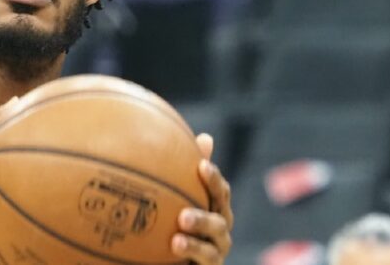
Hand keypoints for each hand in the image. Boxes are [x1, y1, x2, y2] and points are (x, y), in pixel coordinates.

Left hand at [171, 133, 233, 264]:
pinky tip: (175, 243)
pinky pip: (207, 258)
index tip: (201, 165)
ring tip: (180, 225)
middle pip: (221, 211)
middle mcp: (219, 228)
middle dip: (209, 202)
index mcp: (214, 208)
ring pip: (216, 237)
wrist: (167, 260)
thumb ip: (179, 174)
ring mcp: (217, 249)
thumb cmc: (171, 226)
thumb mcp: (170, 200)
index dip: (213, 177)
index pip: (220, 190)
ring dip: (200, 229)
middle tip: (189, 201)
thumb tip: (198, 138)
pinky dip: (193, 250)